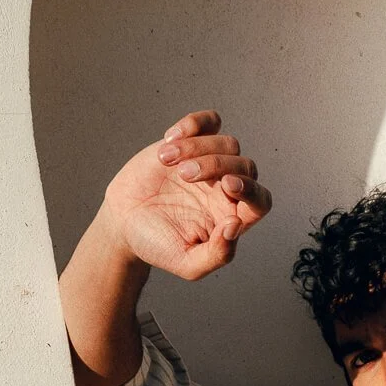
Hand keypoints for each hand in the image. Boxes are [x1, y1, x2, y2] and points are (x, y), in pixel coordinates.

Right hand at [100, 108, 271, 280]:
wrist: (124, 222)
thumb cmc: (157, 245)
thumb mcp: (187, 264)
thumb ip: (217, 255)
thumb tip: (237, 225)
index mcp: (232, 217)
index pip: (261, 201)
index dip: (252, 190)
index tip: (227, 185)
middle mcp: (227, 189)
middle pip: (246, 166)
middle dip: (217, 165)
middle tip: (185, 175)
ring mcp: (211, 163)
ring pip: (228, 143)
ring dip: (198, 147)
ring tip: (167, 162)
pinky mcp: (192, 142)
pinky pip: (209, 122)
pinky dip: (194, 124)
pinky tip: (171, 139)